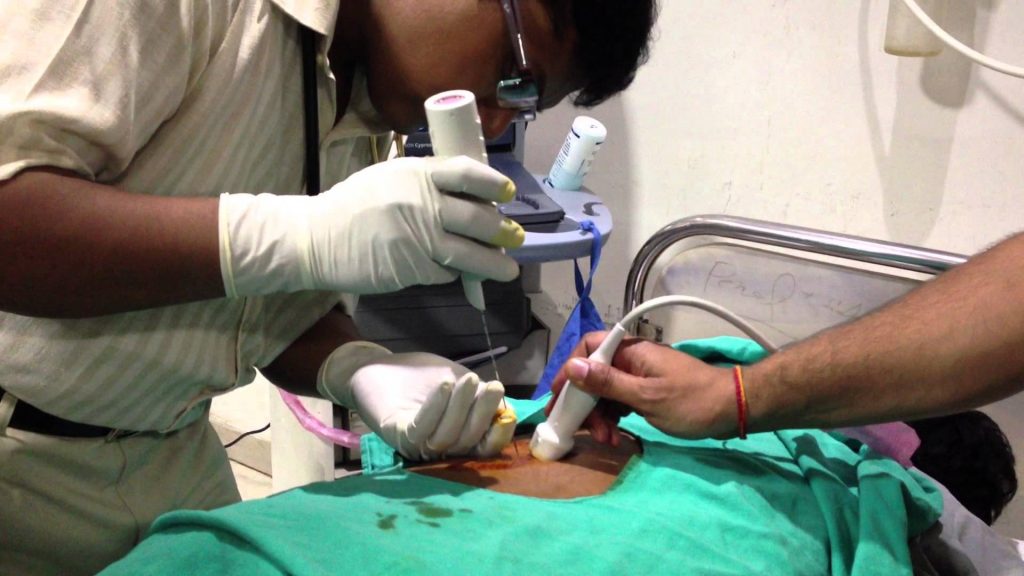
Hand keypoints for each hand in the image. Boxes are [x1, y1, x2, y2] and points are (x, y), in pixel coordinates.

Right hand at [218, 156, 525, 296]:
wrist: (316, 239)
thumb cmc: (353, 206)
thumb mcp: (387, 178)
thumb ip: (424, 182)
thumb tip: (469, 194)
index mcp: (416, 173)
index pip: (467, 173)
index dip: (494, 184)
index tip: (508, 193)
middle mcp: (421, 202)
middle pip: (477, 217)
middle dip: (502, 231)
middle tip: (515, 237)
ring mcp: (418, 237)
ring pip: (469, 253)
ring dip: (494, 264)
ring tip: (509, 270)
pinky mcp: (411, 268)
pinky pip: (445, 272)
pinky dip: (455, 274)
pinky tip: (461, 274)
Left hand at [316, 342, 515, 459]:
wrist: (377, 367)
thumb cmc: (419, 376)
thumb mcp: (456, 380)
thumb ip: (476, 394)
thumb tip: (504, 406)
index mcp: (457, 440)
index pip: (483, 447)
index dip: (499, 434)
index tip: (510, 412)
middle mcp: (439, 451)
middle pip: (468, 442)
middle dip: (483, 413)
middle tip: (495, 386)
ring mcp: (418, 447)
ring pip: (447, 436)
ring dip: (461, 407)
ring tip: (469, 379)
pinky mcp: (398, 437)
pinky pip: (421, 428)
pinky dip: (436, 407)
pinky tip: (446, 385)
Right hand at [548, 332, 736, 441]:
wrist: (732, 409)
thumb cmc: (691, 401)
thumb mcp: (646, 397)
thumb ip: (608, 383)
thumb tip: (572, 367)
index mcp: (630, 351)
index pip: (588, 348)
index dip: (569, 371)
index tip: (558, 397)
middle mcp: (631, 359)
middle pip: (593, 374)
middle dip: (584, 402)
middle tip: (580, 428)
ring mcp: (639, 376)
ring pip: (605, 392)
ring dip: (599, 415)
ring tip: (607, 439)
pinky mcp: (646, 392)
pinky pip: (619, 401)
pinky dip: (613, 418)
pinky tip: (615, 435)